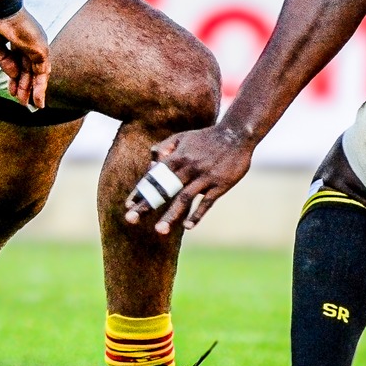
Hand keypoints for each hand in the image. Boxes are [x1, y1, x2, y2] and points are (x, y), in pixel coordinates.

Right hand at [0, 8, 51, 110]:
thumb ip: (4, 61)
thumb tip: (13, 76)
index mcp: (20, 40)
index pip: (20, 63)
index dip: (15, 78)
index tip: (12, 91)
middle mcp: (31, 44)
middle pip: (29, 70)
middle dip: (25, 87)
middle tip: (23, 102)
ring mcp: (37, 46)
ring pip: (37, 73)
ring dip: (34, 90)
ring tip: (31, 106)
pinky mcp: (41, 50)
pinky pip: (42, 72)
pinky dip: (40, 87)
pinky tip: (36, 99)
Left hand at [122, 125, 253, 235]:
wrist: (236, 134)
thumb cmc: (207, 137)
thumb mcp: (183, 137)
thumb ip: (165, 147)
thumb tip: (151, 160)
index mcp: (177, 157)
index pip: (154, 177)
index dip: (141, 191)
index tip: (128, 206)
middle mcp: (188, 168)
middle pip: (164, 190)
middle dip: (147, 205)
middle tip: (131, 219)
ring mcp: (204, 177)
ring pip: (184, 198)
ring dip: (171, 215)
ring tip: (159, 230)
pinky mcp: (220, 185)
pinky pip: (207, 202)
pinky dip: (197, 214)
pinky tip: (187, 226)